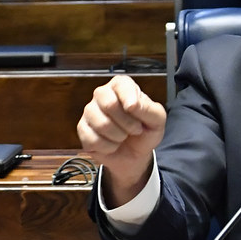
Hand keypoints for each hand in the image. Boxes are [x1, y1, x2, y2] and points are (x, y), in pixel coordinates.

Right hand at [77, 75, 165, 203]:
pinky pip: (93, 140)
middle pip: (109, 104)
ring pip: (101, 124)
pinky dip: (108, 147)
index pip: (120, 84)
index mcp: (122, 86)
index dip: (128, 97)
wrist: (135, 155)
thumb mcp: (157, 120)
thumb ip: (149, 109)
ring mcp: (90, 112)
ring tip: (124, 137)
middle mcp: (103, 95)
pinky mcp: (82, 129)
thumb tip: (131, 105)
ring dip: (119, 137)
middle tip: (135, 129)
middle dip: (127, 123)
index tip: (133, 109)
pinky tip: (112, 145)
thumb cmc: (146, 132)